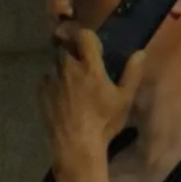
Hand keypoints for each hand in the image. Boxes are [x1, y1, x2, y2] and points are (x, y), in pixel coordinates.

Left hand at [38, 28, 145, 166]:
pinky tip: (61, 94)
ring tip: (71, 80)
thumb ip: (132, 74)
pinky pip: (46, 78)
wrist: (76, 146)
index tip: (91, 45)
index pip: (83, 35)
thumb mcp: (124, 99)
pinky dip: (53, 81)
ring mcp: (51, 79)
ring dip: (62, 66)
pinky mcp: (41, 92)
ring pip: (54, 62)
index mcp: (89, 67)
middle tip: (81, 63)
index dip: (86, 36)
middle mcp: (67, 68)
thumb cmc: (104, 123)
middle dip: (72, 50)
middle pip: (65, 47)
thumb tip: (140, 52)